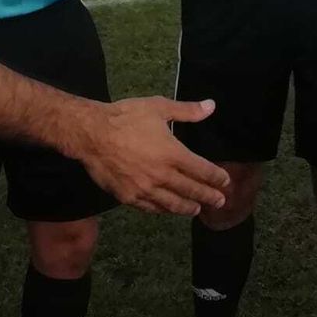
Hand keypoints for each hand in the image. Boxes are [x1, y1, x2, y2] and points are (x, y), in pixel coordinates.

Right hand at [78, 97, 229, 214]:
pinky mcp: (128, 197)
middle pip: (191, 191)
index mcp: (172, 153)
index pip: (202, 170)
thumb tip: (211, 106)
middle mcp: (162, 175)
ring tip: (197, 210)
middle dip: (208, 196)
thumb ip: (187, 111)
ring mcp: (145, 189)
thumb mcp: (158, 107)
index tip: (225, 181)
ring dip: (188, 207)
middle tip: (220, 201)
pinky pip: (151, 208)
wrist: (91, 134)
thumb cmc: (125, 117)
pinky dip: (163, 210)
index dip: (216, 177)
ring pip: (172, 204)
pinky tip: (168, 210)